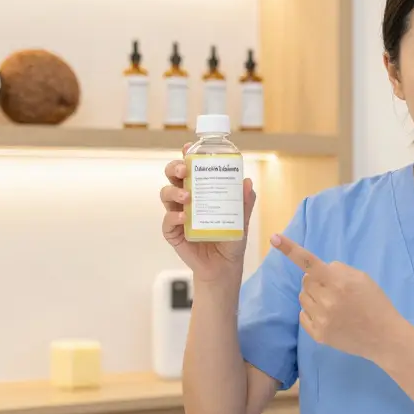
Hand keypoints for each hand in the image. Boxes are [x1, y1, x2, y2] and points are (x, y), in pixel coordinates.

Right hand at [160, 143, 256, 282]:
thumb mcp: (241, 220)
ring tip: (187, 196)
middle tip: (185, 170)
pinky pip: (168, 221)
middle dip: (175, 168)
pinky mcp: (173, 233)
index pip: (191, 169)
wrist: (224, 266)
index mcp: (201, 190)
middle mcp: (186, 199)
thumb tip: (247, 182)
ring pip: (166, 194)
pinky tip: (184, 217)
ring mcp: (178, 215)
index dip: (186, 156)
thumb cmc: (231, 239)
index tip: (188, 147)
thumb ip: (244, 202)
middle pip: (172, 176)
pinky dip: (174, 217)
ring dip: (174, 192)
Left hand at [271, 233, 404, 361]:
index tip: (274, 238)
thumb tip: (317, 271)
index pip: (309, 262)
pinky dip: (312, 312)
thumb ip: (338, 270)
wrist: (384, 336)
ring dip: (314, 296)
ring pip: (302, 297)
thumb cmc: (375, 303)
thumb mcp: (362, 278)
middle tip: (334, 288)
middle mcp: (326, 300)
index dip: (290, 249)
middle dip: (316, 280)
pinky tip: (329, 316)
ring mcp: (321, 319)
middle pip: (305, 280)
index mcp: (338, 282)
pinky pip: (303, 315)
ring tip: (333, 303)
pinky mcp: (318, 335)